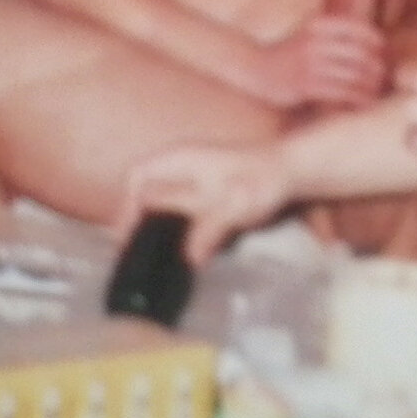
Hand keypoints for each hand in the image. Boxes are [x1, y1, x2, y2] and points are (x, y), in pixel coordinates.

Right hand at [123, 142, 292, 264]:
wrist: (290, 171)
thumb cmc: (260, 180)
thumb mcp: (233, 206)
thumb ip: (208, 230)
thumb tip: (189, 258)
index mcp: (179, 159)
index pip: (137, 178)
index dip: (127, 206)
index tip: (129, 238)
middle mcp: (180, 164)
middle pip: (144, 190)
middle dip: (136, 219)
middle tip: (136, 252)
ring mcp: (192, 176)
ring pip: (160, 200)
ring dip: (154, 224)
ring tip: (153, 253)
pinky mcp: (205, 190)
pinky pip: (177, 207)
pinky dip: (173, 226)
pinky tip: (179, 247)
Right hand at [248, 14, 387, 109]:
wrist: (256, 68)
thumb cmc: (289, 53)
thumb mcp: (308, 34)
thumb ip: (334, 34)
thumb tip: (373, 46)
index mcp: (317, 24)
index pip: (357, 28)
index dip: (375, 40)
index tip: (383, 51)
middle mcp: (314, 42)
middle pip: (360, 54)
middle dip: (376, 66)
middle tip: (383, 76)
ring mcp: (310, 64)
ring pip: (354, 75)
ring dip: (370, 85)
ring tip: (376, 90)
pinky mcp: (306, 85)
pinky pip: (342, 92)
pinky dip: (358, 98)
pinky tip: (365, 102)